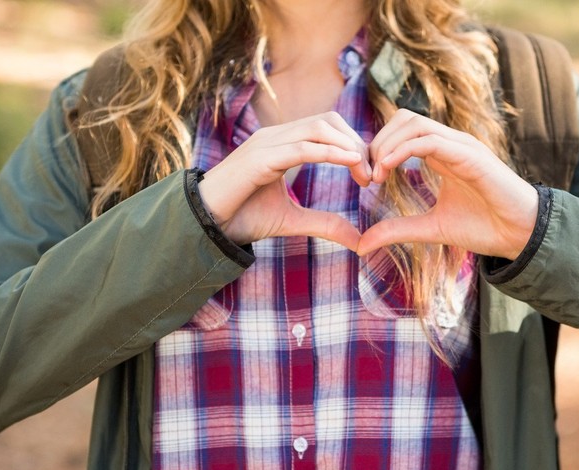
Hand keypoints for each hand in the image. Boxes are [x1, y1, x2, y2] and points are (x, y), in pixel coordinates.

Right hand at [197, 112, 370, 251]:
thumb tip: (357, 239)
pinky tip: (351, 162)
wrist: (205, 226)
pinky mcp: (259, 159)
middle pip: (327, 120)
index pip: (326, 128)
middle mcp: (274, 137)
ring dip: (347, 146)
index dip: (353, 144)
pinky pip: (300, 148)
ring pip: (317, 128)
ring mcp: (265, 144)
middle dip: (356, 142)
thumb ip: (323, 224)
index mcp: (281, 144)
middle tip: (373, 173)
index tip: (370, 174)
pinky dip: (329, 153)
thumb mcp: (291, 221)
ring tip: (365, 170)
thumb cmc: (241, 218)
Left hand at [357, 109, 538, 259]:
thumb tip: (361, 244)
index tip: (365, 178)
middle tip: (366, 174)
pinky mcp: (471, 155)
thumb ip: (397, 230)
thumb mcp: (430, 228)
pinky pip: (432, 140)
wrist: (520, 235)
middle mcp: (451, 144)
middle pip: (404, 119)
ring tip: (375, 173)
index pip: (402, 132)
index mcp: (442, 154)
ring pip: (415, 123)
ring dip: (388, 144)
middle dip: (378, 141)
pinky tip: (388, 169)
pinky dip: (404, 150)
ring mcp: (462, 146)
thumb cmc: (484, 227)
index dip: (378, 149)